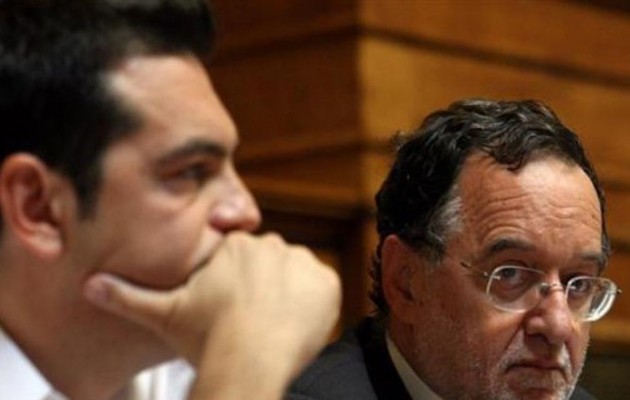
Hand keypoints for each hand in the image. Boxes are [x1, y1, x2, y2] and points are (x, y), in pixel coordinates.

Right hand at [83, 232, 340, 397]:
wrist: (249, 360)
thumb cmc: (206, 337)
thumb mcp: (163, 314)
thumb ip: (128, 296)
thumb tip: (89, 285)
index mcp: (234, 247)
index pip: (240, 261)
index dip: (235, 288)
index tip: (231, 311)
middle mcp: (270, 245)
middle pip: (268, 267)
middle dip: (261, 290)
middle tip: (250, 322)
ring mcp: (301, 262)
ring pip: (294, 276)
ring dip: (288, 295)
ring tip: (272, 326)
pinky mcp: (326, 281)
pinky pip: (322, 287)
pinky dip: (313, 304)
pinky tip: (294, 324)